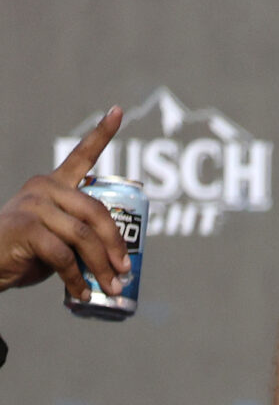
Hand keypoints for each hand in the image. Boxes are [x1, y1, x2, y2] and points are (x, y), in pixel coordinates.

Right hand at [0, 106, 127, 300]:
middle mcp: (44, 188)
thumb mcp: (60, 238)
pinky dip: (78, 278)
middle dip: (116, 244)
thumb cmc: (27, 251)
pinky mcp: (27, 228)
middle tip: (125, 270)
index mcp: (54, 185)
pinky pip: (65, 255)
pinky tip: (82, 292)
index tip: (119, 112)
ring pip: (83, 236)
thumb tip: (124, 260)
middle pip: (96, 212)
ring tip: (111, 286)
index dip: (101, 134)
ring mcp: (34, 205)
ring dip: (102, 266)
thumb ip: (84, 237)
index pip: (81, 155)